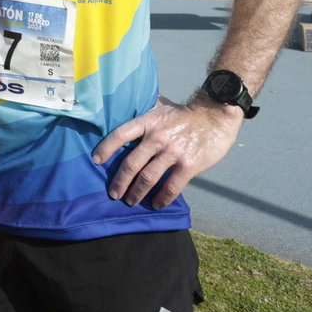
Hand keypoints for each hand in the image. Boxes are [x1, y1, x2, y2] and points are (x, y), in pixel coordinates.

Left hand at [92, 94, 243, 209]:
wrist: (216, 114)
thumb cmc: (186, 113)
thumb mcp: (161, 108)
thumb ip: (145, 115)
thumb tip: (126, 112)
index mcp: (147, 122)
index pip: (119, 135)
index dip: (105, 149)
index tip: (96, 161)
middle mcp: (157, 137)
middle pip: (131, 164)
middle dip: (119, 182)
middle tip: (114, 194)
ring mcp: (173, 152)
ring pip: (148, 178)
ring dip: (136, 193)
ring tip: (131, 201)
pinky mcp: (189, 165)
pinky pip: (171, 187)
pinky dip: (162, 198)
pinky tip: (156, 204)